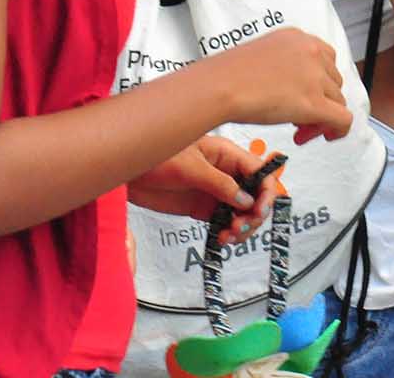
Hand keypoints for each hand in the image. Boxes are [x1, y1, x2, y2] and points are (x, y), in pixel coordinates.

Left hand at [128, 136, 285, 244]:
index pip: (261, 173)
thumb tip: (245, 201)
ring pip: (243, 212)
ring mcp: (216, 192)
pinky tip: (221, 238)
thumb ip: (219, 184)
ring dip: (242, 227)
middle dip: (254, 214)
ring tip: (228, 236)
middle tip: (239, 227)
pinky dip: (228, 233)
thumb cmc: (156, 157)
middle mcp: (227, 174)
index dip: (266, 193)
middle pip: (256, 196)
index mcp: (228, 155)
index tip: (258, 211)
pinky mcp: (203, 208)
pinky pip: (225, 222)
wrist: (127, 171)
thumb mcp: (190, 168)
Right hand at [216, 28, 352, 144]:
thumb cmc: (227, 75)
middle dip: (320, 102)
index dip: (318, 83)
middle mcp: (311, 52)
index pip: (325, 60)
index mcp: (298, 38)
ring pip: (338, 102)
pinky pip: (343, 119)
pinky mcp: (315, 103)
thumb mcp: (262, 56)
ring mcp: (315, 77)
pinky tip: (322, 136)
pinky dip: (338, 130)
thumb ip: (284, 65)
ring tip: (298, 128)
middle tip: (299, 118)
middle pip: (333, 82)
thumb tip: (293, 88)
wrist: (218, 86)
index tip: (304, 96)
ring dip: (321, 118)